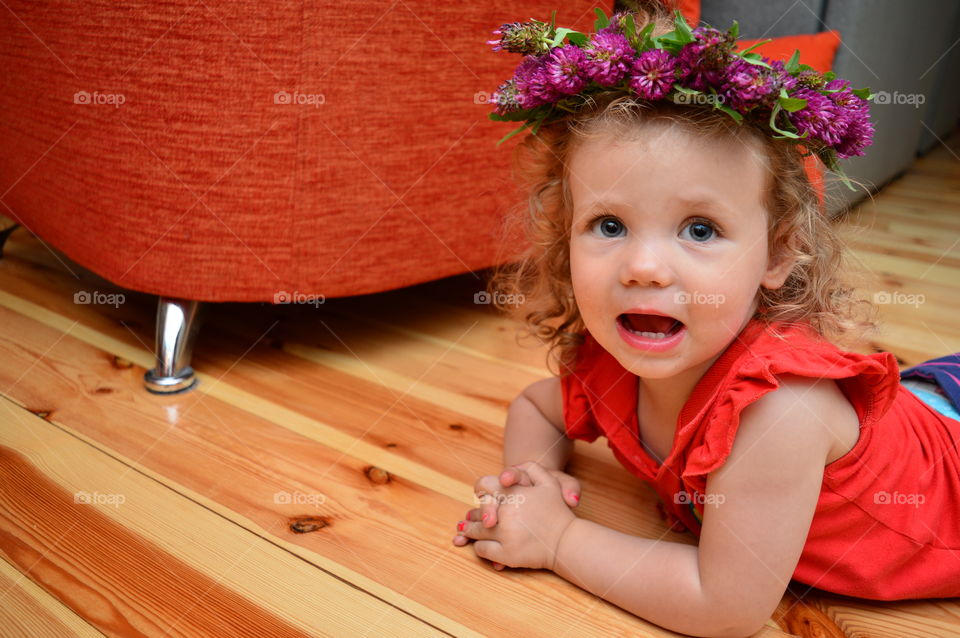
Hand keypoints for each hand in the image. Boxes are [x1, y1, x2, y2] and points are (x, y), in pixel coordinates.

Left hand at [452, 461, 577, 570]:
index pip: (484, 485)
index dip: (480, 490)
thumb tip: (504, 476)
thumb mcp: (550, 481)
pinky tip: (480, 545)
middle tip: (465, 521)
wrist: (568, 541)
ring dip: (469, 531)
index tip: (479, 496)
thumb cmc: (557, 511)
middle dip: (471, 516)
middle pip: (477, 511)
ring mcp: (506, 535)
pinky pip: (483, 549)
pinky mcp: (507, 555)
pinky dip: (479, 547)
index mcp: (514, 493)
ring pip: (476, 532)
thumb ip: (531, 469)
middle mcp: (507, 512)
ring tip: (465, 532)